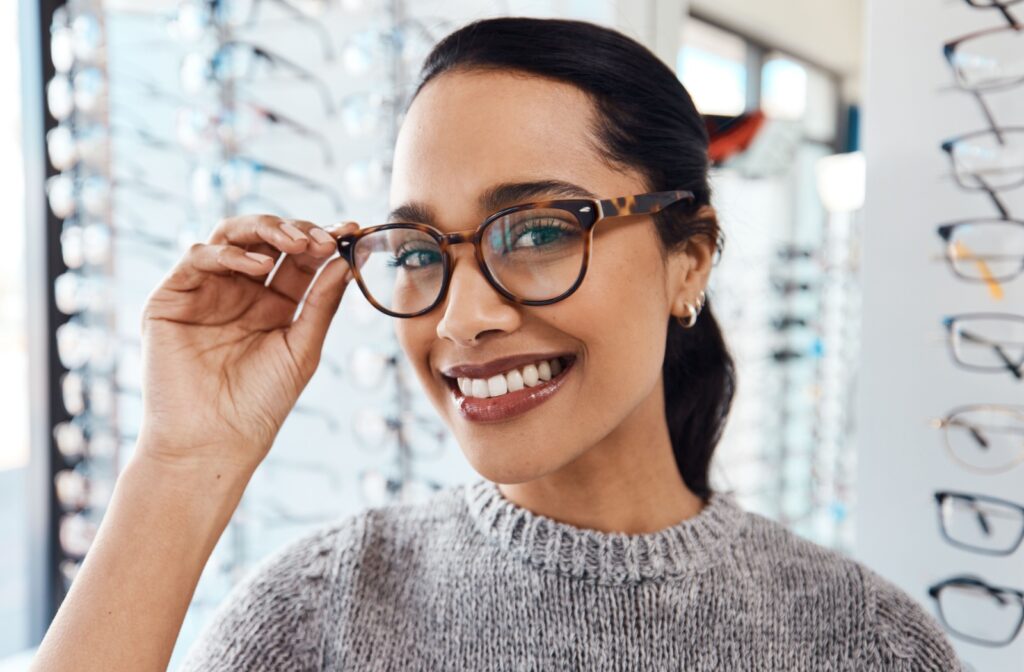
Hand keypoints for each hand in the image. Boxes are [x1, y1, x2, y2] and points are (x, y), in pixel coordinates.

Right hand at [137, 214, 358, 473]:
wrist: (215, 441)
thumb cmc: (261, 403)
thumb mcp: (303, 347)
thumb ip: (322, 302)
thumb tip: (347, 259)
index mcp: (274, 304)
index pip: (299, 259)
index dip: (324, 240)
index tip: (352, 229)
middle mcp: (240, 291)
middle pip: (267, 239)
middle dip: (297, 230)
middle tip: (324, 238)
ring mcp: (205, 291)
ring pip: (232, 236)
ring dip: (267, 230)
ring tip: (297, 243)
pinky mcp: (171, 298)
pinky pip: (197, 257)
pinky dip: (229, 254)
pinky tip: (258, 267)